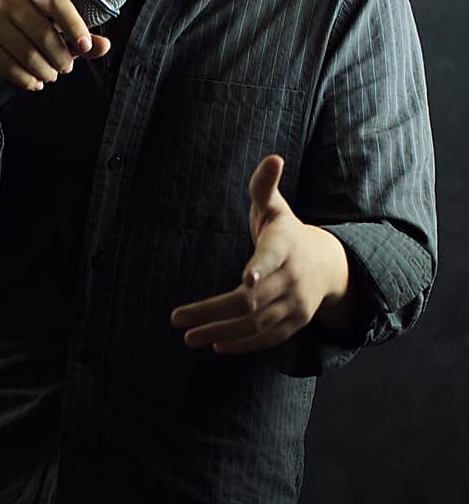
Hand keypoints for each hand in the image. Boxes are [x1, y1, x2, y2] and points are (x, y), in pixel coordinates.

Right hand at [0, 0, 110, 90]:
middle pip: (44, 32)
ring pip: (28, 53)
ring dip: (45, 71)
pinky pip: (10, 67)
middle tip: (65, 69)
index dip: (74, 25)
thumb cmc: (32, 42)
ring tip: (49, 76)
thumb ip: (83, 42)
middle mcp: (9, 0)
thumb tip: (104, 45)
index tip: (85, 46)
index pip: (57, 1)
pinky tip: (33, 82)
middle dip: (60, 57)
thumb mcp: (61, 39)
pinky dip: (27, 80)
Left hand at [169, 154, 351, 353]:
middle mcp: (294, 277)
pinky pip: (268, 339)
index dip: (260, 267)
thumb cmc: (285, 231)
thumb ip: (264, 186)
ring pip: (256, 323)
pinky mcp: (295, 323)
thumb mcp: (274, 208)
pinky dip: (243, 344)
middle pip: (252, 299)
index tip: (245, 279)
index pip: (273, 256)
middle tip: (177, 320)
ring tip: (189, 338)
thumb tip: (273, 158)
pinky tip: (216, 345)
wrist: (325, 263)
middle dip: (213, 312)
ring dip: (221, 332)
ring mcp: (297, 304)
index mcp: (286, 245)